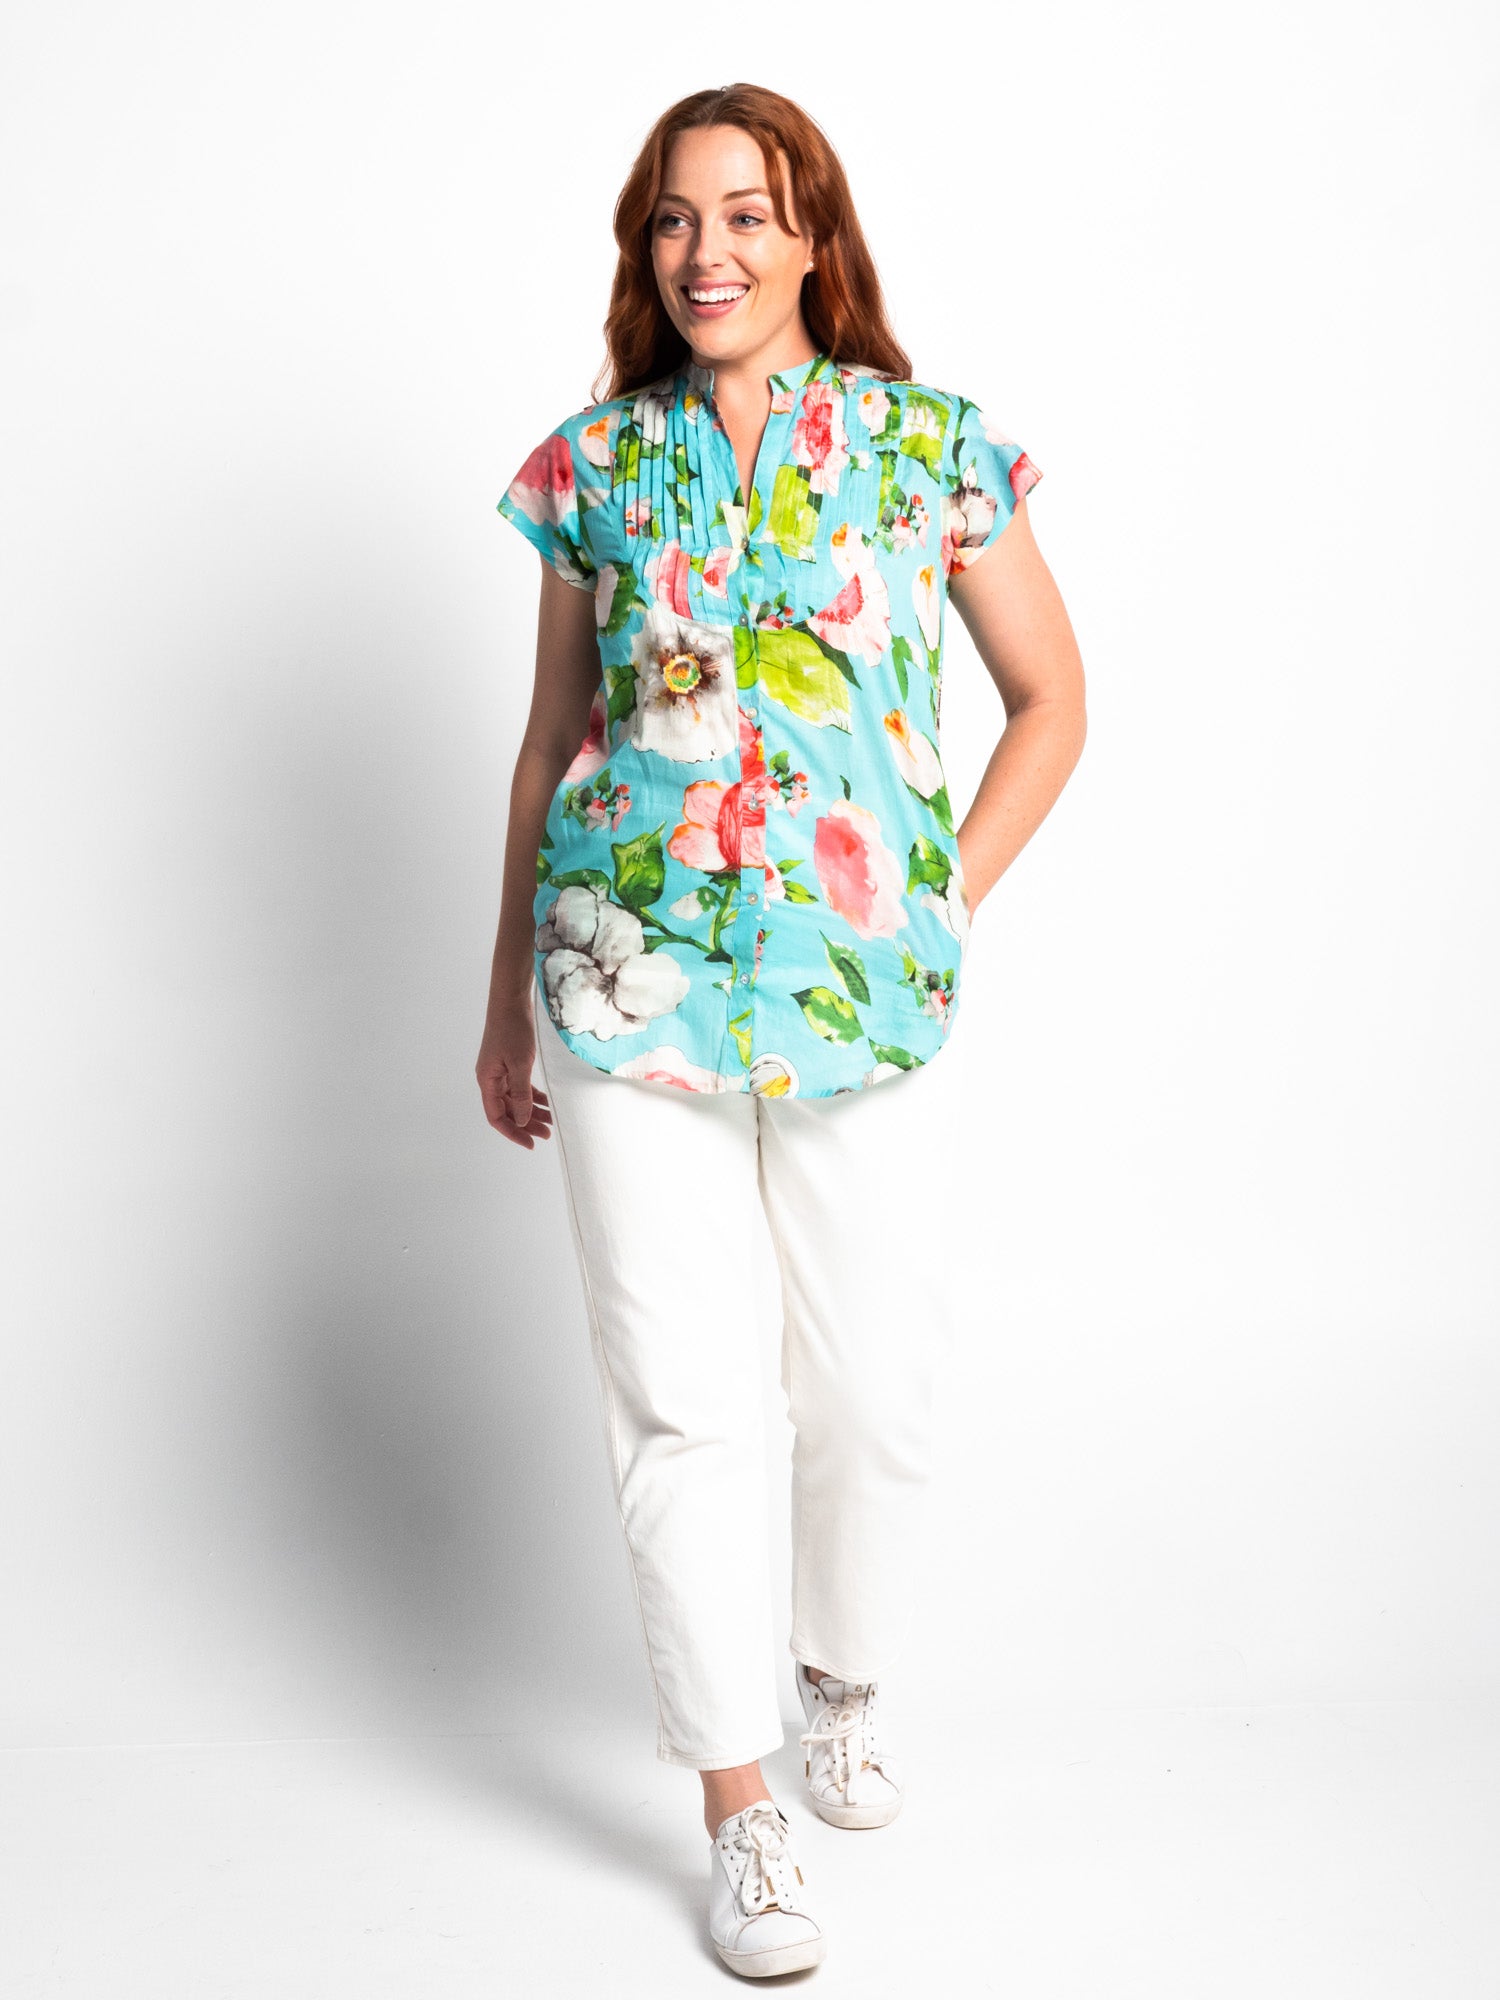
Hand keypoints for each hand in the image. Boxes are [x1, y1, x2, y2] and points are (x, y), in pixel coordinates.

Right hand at [476, 1004, 553, 1148]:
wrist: (511, 1001)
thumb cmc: (512, 1029)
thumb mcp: (520, 1064)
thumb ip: (522, 1093)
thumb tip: (523, 1120)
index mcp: (487, 1081)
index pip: (496, 1117)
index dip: (513, 1132)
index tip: (531, 1143)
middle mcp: (491, 1079)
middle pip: (507, 1111)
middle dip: (526, 1124)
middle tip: (547, 1134)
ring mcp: (500, 1072)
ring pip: (516, 1100)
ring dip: (532, 1112)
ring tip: (551, 1122)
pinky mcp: (510, 1064)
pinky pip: (520, 1088)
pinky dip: (533, 1097)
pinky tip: (546, 1103)